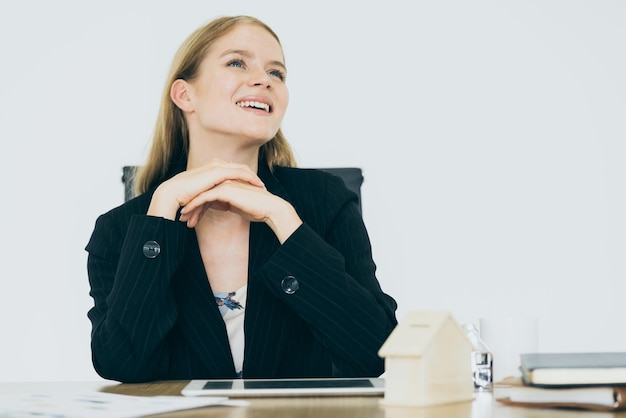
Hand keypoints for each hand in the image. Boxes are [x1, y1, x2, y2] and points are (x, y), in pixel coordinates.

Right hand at [147, 159, 264, 220]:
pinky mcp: (217, 172)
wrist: (171, 194)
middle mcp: (214, 165)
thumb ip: (210, 196)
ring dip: (253, 177)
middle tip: (262, 186)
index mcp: (210, 169)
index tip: (252, 187)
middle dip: (251, 177)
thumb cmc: (182, 198)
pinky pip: (239, 173)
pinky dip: (250, 178)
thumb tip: (216, 204)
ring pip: (241, 169)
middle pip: (239, 168)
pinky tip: (257, 185)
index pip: (231, 171)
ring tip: (262, 187)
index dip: (243, 178)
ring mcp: (216, 167)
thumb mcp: (200, 196)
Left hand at [179, 178, 302, 243]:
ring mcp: (224, 184)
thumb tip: (213, 205)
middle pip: (202, 193)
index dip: (197, 205)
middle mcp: (224, 181)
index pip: (207, 192)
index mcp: (227, 183)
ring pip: (201, 194)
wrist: (270, 209)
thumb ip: (224, 202)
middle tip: (183, 219)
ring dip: (191, 207)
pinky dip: (195, 206)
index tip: (189, 217)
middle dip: (191, 206)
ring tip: (184, 220)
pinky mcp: (225, 190)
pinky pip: (205, 197)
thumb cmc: (257, 209)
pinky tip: (189, 215)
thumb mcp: (236, 206)